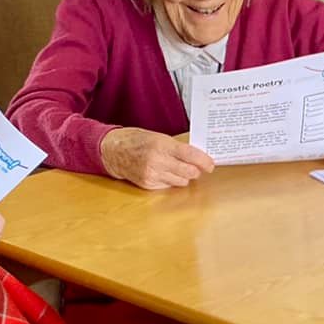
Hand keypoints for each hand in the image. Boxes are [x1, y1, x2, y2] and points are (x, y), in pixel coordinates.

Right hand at [100, 127, 214, 188]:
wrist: (113, 151)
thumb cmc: (137, 140)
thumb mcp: (159, 137)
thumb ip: (177, 147)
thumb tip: (198, 157)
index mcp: (162, 145)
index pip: (190, 155)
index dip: (204, 161)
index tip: (210, 164)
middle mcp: (157, 161)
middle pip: (189, 172)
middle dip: (196, 170)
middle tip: (197, 166)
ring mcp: (152, 174)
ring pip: (181, 181)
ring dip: (184, 176)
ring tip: (177, 168)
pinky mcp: (148, 184)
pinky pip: (169, 186)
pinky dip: (171, 180)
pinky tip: (164, 172)